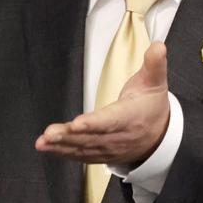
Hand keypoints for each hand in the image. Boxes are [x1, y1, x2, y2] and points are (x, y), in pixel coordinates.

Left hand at [34, 40, 170, 167]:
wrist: (160, 136)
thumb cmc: (152, 106)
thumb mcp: (156, 82)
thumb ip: (154, 64)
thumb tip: (158, 46)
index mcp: (130, 117)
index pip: (111, 121)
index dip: (94, 123)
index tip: (77, 123)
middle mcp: (118, 136)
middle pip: (91, 137)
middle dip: (68, 136)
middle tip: (49, 134)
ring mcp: (109, 148)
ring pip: (83, 148)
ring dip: (61, 146)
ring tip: (42, 142)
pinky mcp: (101, 154)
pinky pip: (80, 155)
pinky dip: (63, 153)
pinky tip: (47, 148)